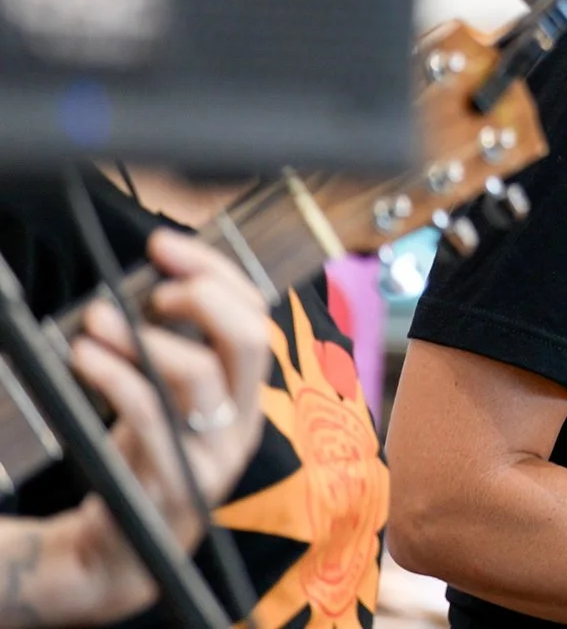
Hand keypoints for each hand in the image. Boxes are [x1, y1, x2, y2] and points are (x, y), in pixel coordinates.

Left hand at [58, 229, 271, 616]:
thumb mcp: (170, 402)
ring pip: (199, 374)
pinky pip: (150, 415)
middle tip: (152, 288)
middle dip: (201, 295)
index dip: (215, 271)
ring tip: (97, 320)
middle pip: (249, 339)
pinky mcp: (172, 480)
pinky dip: (113, 374)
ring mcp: (211, 454)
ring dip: (143, 335)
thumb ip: (176, 348)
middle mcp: (241, 420)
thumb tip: (154, 279)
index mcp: (248, 393)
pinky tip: (84, 357)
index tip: (165, 245)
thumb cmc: (142, 461)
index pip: (255, 315)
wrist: (122, 550)